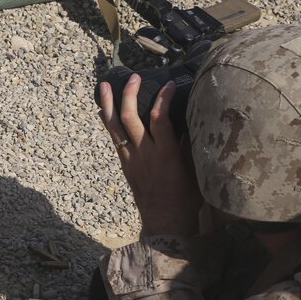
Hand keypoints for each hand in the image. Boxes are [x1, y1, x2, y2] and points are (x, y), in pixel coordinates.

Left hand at [98, 74, 202, 236]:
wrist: (165, 222)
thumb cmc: (186, 198)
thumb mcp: (196, 170)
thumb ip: (191, 145)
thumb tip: (194, 121)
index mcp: (166, 154)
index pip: (161, 119)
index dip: (163, 98)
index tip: (169, 84)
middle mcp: (144, 154)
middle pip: (131, 118)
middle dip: (130, 94)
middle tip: (135, 77)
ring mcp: (131, 159)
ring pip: (115, 127)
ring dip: (108, 104)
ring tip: (104, 85)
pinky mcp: (125, 164)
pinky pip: (114, 137)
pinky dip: (108, 121)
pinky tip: (104, 109)